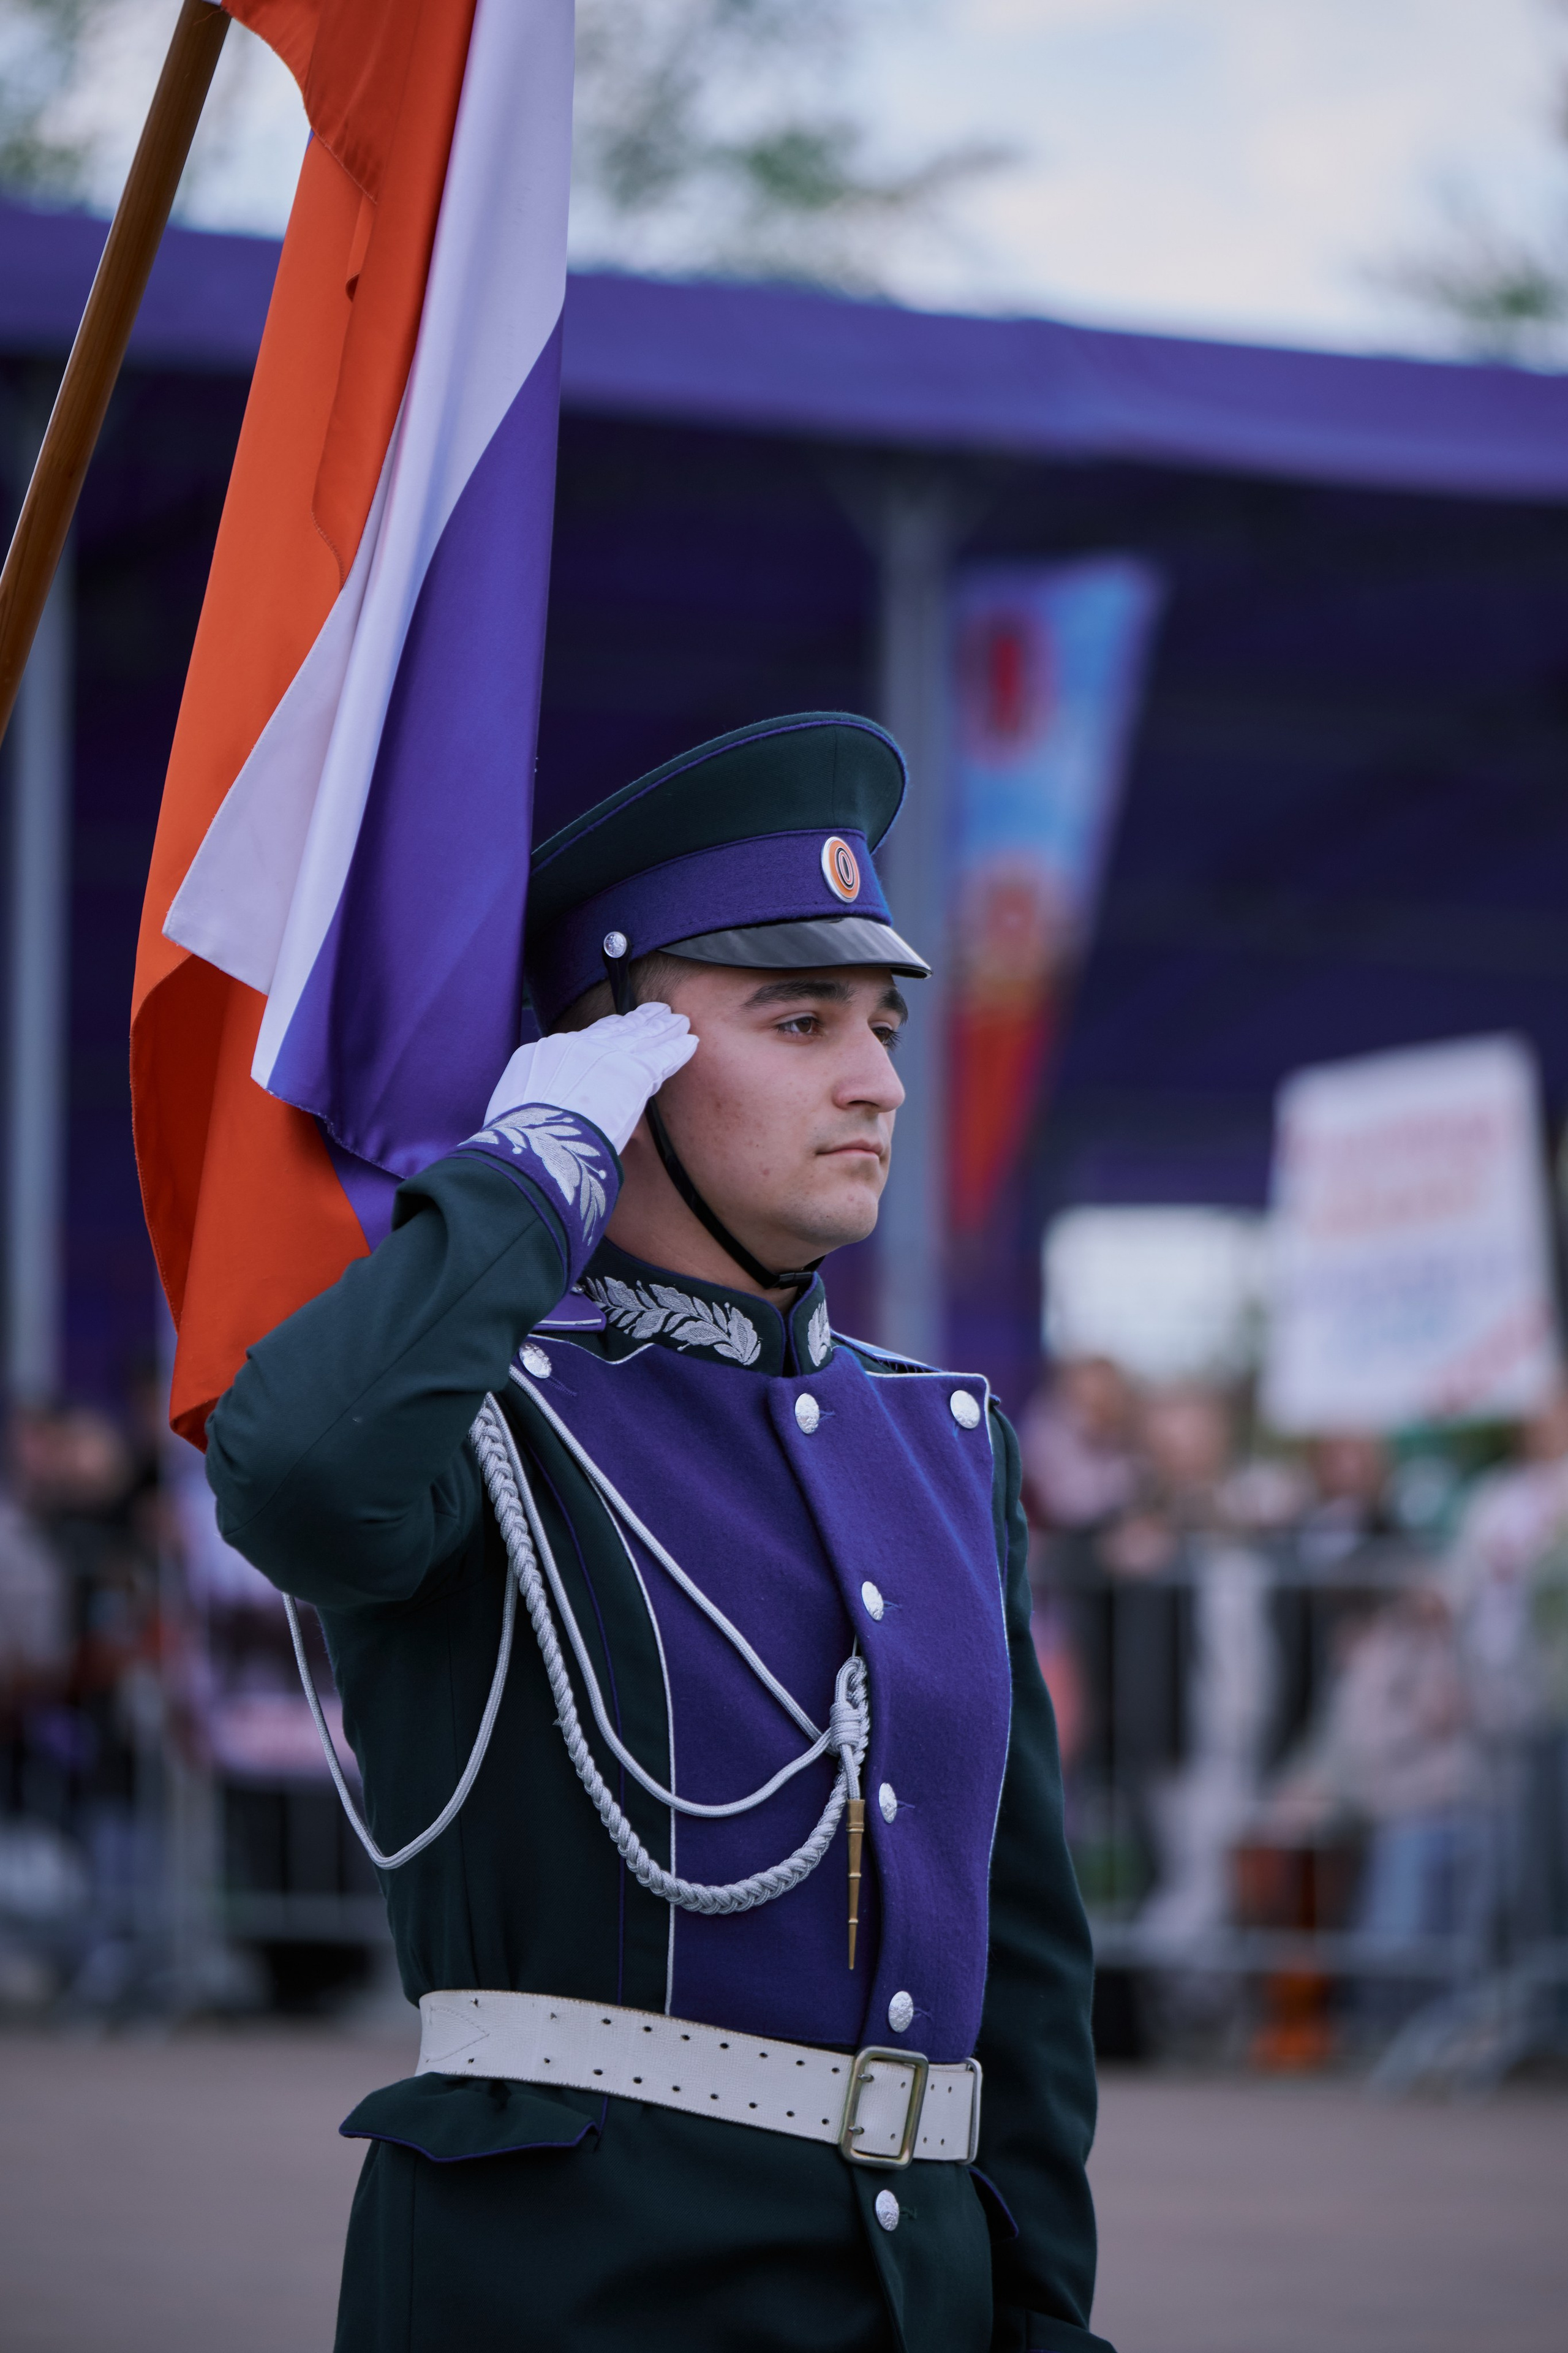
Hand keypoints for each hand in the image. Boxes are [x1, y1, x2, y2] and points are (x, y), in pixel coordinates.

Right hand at [484, 1004, 696, 1153]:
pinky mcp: (635, 1074)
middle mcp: (577, 1047)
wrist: (537, 1145)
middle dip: (638, 1020)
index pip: (584, 1039)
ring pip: (643, 1036)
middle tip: (655, 1011)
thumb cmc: (521, 1141)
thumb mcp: (514, 1109)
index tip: (621, 1024)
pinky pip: (663, 1057)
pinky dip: (677, 1049)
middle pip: (616, 1029)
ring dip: (662, 1028)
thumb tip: (543, 1112)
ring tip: (678, 1021)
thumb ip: (535, 1099)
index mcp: (546, 1053)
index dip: (608, 1030)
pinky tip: (689, 1042)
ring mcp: (607, 1057)